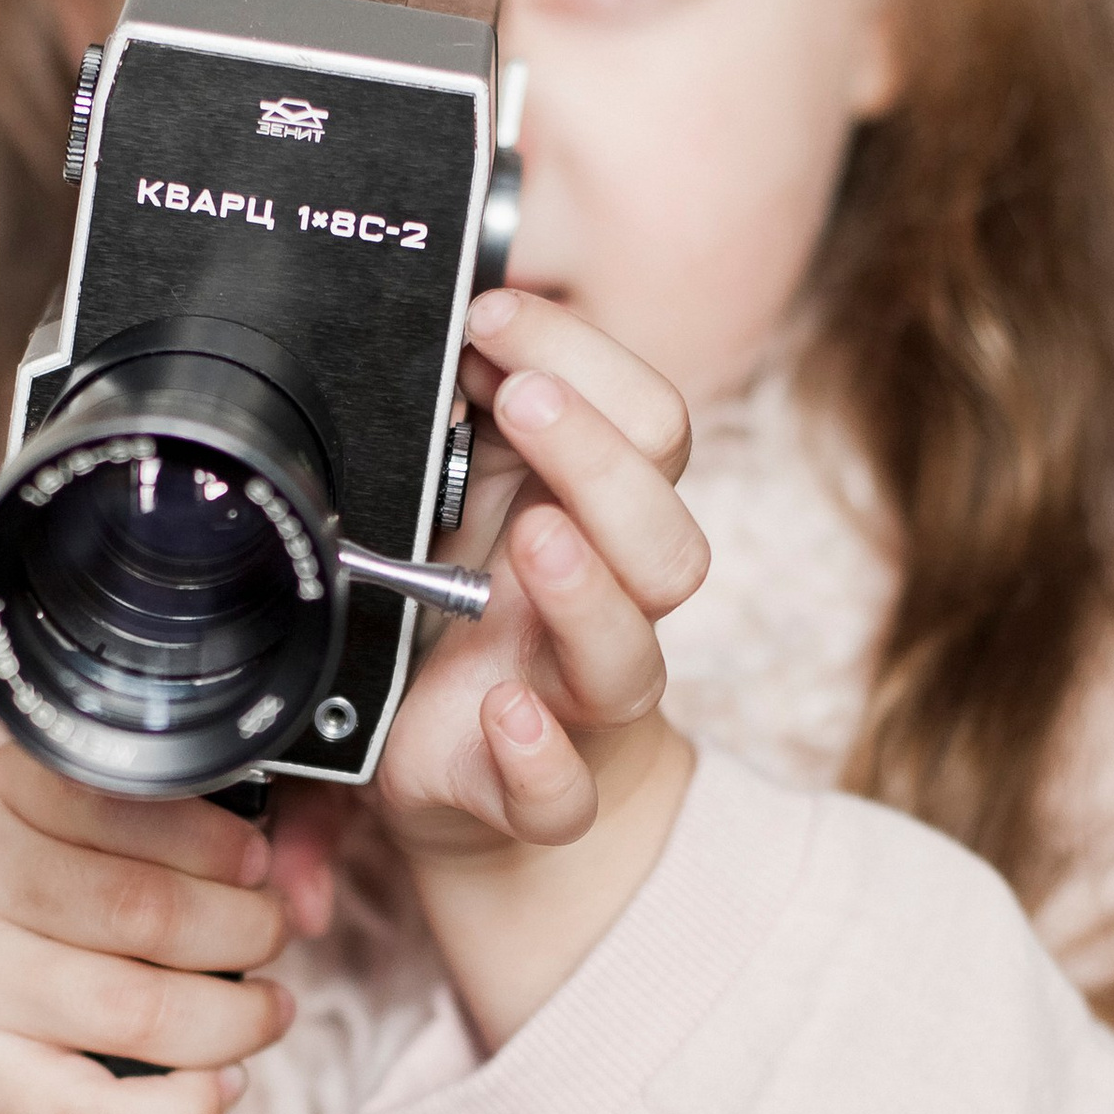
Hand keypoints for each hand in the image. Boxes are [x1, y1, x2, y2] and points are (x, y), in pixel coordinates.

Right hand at [0, 746, 293, 1113]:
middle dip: (246, 930)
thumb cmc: (49, 905)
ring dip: (235, 1019)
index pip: (126, 800)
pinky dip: (179, 1112)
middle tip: (270, 936)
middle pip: (148, 911)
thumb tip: (306, 892)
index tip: (257, 865)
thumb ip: (208, 833)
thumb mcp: (98, 833)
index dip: (217, 841)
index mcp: (6, 797)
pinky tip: (218, 1087)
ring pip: (137, 1011)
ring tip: (264, 1011)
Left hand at [374, 290, 708, 860]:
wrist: (466, 774)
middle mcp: (606, 610)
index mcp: (597, 520)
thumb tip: (448, 320)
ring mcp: (571, 705)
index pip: (650, 426)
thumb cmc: (465, 617)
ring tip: (536, 539)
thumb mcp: (464, 501)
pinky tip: (503, 711)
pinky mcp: (523, 792)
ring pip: (629, 661)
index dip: (587, 360)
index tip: (492, 319)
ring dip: (588, 594)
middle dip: (600, 462)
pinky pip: (560, 794)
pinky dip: (538, 757)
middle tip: (525, 400)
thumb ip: (468, 424)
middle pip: (665, 539)